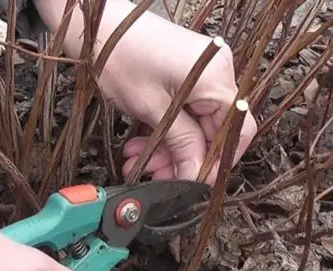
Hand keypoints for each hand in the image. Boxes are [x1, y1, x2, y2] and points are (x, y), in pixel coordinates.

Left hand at [33, 0, 256, 184]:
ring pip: (194, 125)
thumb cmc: (120, 58)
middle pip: (212, 131)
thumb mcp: (152, 109)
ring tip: (138, 163)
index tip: (194, 183)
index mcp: (216, 78)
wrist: (95, 26)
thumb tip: (197, 175)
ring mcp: (201, 72)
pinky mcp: (184, 74)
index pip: (237, 131)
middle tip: (155, 177)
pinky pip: (182, 112)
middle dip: (182, 158)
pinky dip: (163, 131)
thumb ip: (181, 144)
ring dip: (167, 149)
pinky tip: (139, 146)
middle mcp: (216, 73)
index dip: (218, 162)